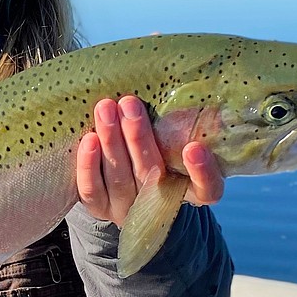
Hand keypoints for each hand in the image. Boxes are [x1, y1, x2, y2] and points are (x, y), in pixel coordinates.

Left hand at [76, 96, 224, 227]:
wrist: (125, 188)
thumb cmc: (158, 152)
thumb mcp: (174, 144)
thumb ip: (178, 126)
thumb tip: (175, 87)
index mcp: (190, 190)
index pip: (207, 189)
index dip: (202, 172)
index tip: (194, 147)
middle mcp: (159, 203)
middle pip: (151, 173)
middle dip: (138, 137)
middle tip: (129, 104)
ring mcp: (128, 208)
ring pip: (119, 177)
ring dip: (111, 140)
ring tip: (105, 108)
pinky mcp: (100, 208)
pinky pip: (92, 190)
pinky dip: (89, 165)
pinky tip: (89, 139)